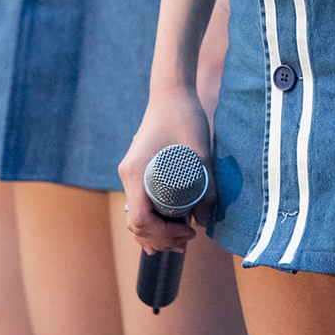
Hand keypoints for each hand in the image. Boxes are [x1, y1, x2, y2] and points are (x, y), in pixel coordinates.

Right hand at [118, 86, 215, 253]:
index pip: (141, 220)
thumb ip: (206, 187)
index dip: (163, 234)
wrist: (171, 93)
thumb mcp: (200, 152)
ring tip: (180, 240)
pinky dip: (149, 222)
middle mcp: (127, 176)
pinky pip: (138, 205)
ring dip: (154, 234)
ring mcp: (130, 175)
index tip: (188, 232)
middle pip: (136, 224)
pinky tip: (165, 230)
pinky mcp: (137, 172)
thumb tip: (206, 222)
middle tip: (187, 241)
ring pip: (135, 218)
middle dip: (160, 239)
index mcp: (136, 172)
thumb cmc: (184, 117)